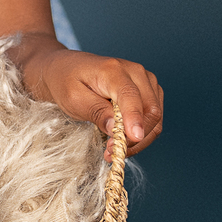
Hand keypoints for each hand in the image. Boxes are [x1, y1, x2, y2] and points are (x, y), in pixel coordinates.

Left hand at [18, 41, 163, 158]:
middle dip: (134, 137)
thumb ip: (96, 112)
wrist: (65, 69)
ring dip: (139, 139)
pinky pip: (153, 117)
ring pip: (155, 117)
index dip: (135, 120)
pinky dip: (141, 133)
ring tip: (113, 149)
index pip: (131, 96)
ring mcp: (145, 80)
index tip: (132, 139)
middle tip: (111, 151)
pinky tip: (121, 140)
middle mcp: (135, 72)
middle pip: (150, 110)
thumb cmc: (66, 82)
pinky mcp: (148, 90)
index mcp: (114, 70)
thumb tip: (117, 129)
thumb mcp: (73, 99)